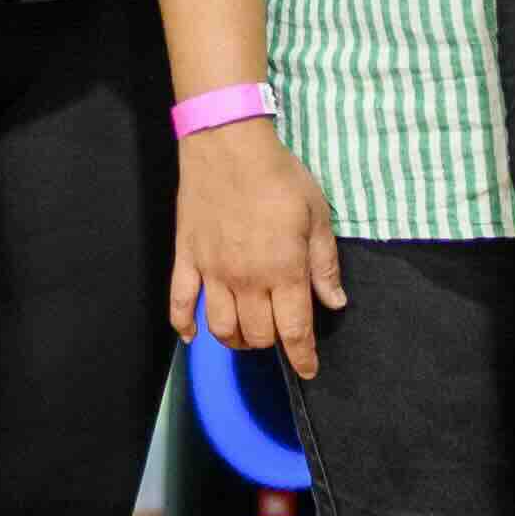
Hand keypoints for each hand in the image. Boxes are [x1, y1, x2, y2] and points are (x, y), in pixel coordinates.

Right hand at [167, 121, 345, 376]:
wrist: (228, 145)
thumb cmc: (279, 176)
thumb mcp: (317, 215)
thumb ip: (324, 263)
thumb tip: (334, 302)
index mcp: (283, 271)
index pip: (294, 331)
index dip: (302, 357)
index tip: (308, 370)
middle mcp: (246, 280)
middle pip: (258, 334)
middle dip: (273, 343)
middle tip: (280, 332)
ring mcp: (212, 272)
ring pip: (221, 328)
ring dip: (236, 340)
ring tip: (247, 336)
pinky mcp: (187, 258)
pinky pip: (180, 302)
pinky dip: (183, 325)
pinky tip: (191, 335)